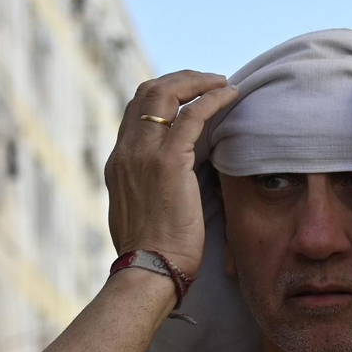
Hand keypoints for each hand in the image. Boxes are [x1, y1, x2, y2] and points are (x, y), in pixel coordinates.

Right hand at [104, 71, 238, 276]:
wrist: (148, 271)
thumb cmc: (152, 254)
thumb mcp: (141, 213)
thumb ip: (148, 190)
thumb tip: (166, 186)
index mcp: (118, 163)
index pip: (135, 111)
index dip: (163, 95)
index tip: (189, 96)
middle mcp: (126, 152)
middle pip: (146, 92)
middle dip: (180, 79)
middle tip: (208, 81)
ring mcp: (144, 154)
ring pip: (165, 93)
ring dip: (198, 82)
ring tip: (223, 83)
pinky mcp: (169, 162)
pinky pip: (193, 115)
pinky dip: (213, 99)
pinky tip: (232, 95)